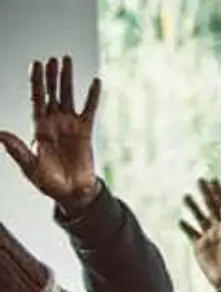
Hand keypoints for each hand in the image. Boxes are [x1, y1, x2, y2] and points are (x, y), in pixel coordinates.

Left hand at [0, 56, 101, 210]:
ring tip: (67, 61)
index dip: (36, 82)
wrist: (72, 193)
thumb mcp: (30, 167)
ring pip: (68, 97)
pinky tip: (95, 82)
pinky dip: (92, 96)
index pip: (36, 99)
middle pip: (51, 93)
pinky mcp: (85, 132)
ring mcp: (69, 126)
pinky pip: (89, 110)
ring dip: (67, 80)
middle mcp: (53, 123)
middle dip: (51, 76)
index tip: (36, 65)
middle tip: (53, 59)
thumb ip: (17, 150)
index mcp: (38, 128)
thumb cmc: (49, 182)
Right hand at [178, 178, 220, 288]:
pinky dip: (186, 227)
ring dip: (193, 207)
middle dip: (206, 194)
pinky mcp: (199, 246)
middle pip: (211, 207)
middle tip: (199, 180)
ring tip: (186, 196)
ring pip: (200, 217)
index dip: (219, 193)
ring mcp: (209, 237)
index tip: (213, 180)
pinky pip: (191, 233)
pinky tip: (181, 221)